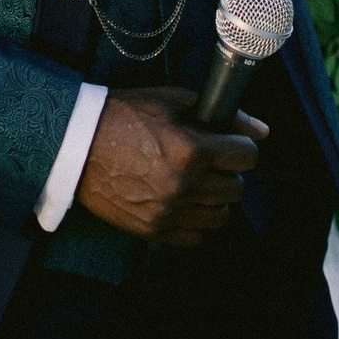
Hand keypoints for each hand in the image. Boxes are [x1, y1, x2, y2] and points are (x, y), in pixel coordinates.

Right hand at [74, 86, 264, 243]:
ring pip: (220, 216)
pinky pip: (196, 238)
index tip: (231, 146)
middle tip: (211, 162)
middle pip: (236, 189)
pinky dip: (196, 222)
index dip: (241, 148)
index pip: (246, 157)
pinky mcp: (153, 231)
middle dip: (229, 173)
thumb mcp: (173, 101)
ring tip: (197, 183)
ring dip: (215, 199)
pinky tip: (184, 203)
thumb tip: (261, 130)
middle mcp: (183, 185)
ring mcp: (168, 212)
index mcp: (191, 150)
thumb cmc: (123, 117)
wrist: (77, 145)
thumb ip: (222, 115)